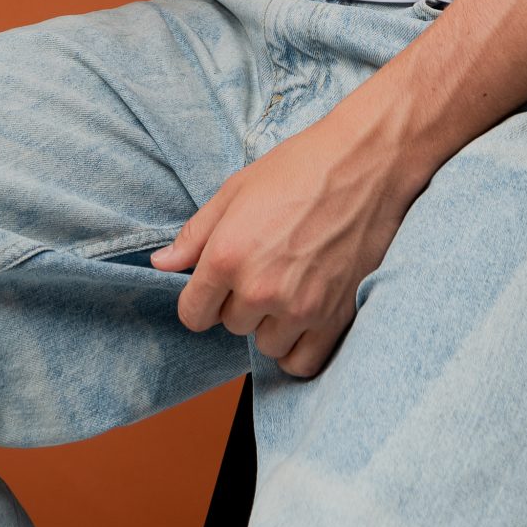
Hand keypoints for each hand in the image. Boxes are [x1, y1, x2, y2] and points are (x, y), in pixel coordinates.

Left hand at [147, 87, 423, 377]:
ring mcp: (299, 307)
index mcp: (227, 255)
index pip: (192, 314)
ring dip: (270, 323)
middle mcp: (259, 288)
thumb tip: (161, 264)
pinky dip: (298, 348)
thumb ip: (195, 234)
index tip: (215, 285)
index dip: (200, 299)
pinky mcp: (335, 317)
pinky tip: (303, 318)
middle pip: (231, 326)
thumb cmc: (299, 167)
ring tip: (288, 285)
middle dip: (240, 302)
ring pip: (266, 345)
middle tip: (265, 266)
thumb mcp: (236, 189)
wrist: (365, 163)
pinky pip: (302, 363)